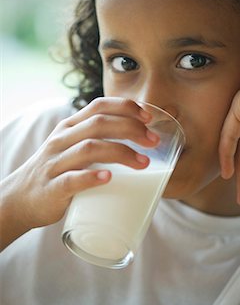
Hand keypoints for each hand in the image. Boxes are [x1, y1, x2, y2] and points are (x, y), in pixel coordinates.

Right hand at [1, 98, 158, 232]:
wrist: (20, 198)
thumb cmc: (56, 171)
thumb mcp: (71, 146)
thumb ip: (96, 137)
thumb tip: (137, 135)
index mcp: (69, 127)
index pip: (99, 106)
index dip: (125, 107)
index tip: (148, 117)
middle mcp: (62, 140)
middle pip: (99, 125)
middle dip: (131, 129)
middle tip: (154, 142)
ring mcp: (55, 163)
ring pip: (89, 149)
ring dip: (121, 153)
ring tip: (143, 163)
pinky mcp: (52, 188)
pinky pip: (72, 179)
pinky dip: (91, 177)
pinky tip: (108, 178)